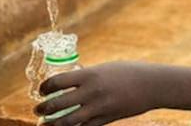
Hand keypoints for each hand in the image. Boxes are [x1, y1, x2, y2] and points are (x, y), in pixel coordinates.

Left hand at [35, 62, 157, 125]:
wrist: (152, 85)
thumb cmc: (129, 73)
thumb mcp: (106, 69)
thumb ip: (88, 76)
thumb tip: (70, 83)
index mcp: (90, 74)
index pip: (57, 82)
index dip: (45, 87)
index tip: (42, 90)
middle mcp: (91, 92)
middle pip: (57, 104)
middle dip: (43, 109)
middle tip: (37, 110)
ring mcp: (98, 108)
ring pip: (67, 122)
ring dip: (52, 124)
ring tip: (46, 123)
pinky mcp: (105, 120)